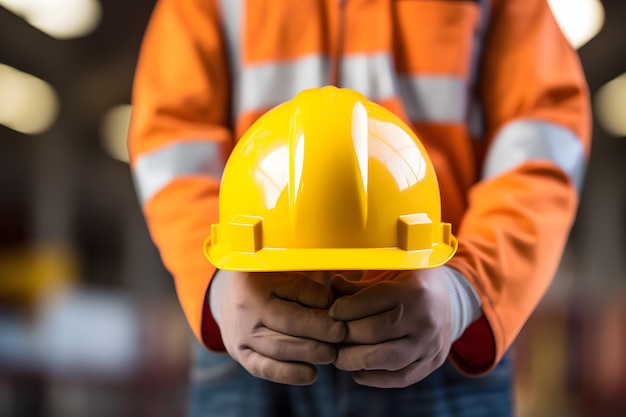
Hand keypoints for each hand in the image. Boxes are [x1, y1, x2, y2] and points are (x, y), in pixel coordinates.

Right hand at [211, 270, 345, 384]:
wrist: (231, 293)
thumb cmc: (267, 281)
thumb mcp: (285, 276)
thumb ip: (309, 291)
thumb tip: (335, 308)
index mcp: (252, 294)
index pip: (291, 318)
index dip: (319, 327)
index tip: (342, 330)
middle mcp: (243, 320)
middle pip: (283, 342)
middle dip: (316, 347)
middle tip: (338, 347)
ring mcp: (239, 340)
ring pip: (275, 357)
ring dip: (306, 360)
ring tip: (329, 357)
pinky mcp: (241, 356)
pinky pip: (264, 370)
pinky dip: (288, 375)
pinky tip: (310, 374)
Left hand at [328, 269, 452, 387]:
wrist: (448, 295)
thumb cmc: (409, 280)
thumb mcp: (387, 272)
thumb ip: (359, 285)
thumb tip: (331, 288)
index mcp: (411, 290)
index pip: (363, 305)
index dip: (339, 310)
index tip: (331, 312)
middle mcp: (424, 318)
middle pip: (371, 334)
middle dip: (343, 337)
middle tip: (330, 336)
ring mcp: (431, 343)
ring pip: (385, 360)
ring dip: (354, 361)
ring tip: (339, 356)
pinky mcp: (433, 361)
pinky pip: (401, 378)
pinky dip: (375, 379)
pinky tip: (357, 372)